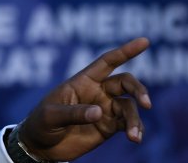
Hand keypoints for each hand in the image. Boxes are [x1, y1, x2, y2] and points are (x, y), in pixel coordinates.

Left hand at [18, 37, 151, 160]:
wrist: (41, 146)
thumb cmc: (41, 123)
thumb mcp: (51, 116)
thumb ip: (74, 113)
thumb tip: (100, 112)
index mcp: (82, 81)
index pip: (106, 62)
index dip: (125, 51)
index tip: (145, 41)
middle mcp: (97, 92)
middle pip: (125, 83)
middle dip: (138, 90)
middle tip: (146, 103)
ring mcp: (105, 109)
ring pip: (130, 106)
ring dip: (135, 119)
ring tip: (134, 135)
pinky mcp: (109, 126)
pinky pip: (129, 124)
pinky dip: (136, 129)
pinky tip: (135, 138)